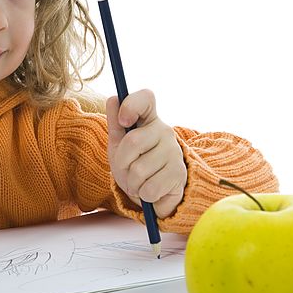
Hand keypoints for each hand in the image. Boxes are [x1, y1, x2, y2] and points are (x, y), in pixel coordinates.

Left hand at [106, 89, 185, 217]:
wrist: (152, 192)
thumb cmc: (133, 163)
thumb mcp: (118, 143)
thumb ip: (115, 122)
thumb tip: (114, 98)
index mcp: (148, 119)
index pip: (145, 98)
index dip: (131, 106)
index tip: (123, 122)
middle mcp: (164, 131)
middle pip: (133, 141)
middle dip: (122, 162)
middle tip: (126, 170)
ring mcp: (174, 152)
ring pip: (139, 170)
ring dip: (131, 183)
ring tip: (138, 182)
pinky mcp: (179, 174)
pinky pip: (149, 188)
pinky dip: (142, 194)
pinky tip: (149, 190)